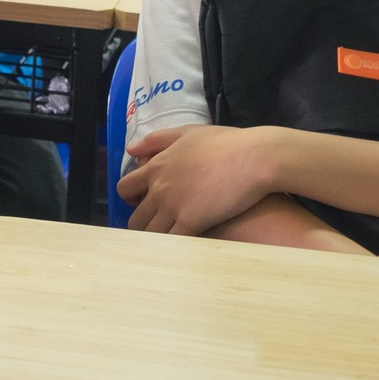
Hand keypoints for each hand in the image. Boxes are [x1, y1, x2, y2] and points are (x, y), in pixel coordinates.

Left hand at [118, 125, 279, 235]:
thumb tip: (131, 150)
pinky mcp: (191, 223)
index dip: (129, 198)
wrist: (254, 158)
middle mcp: (159, 189)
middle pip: (135, 217)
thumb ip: (155, 140)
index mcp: (155, 167)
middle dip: (141, 223)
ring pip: (149, 233)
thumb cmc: (224, 143)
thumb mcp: (186, 133)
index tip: (140, 202)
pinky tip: (181, 246)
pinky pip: (171, 242)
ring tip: (167, 240)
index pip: (124, 188)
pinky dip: (172, 247)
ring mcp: (173, 207)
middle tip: (156, 225)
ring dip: (154, 238)